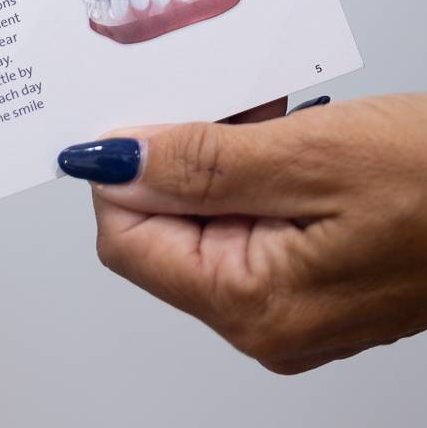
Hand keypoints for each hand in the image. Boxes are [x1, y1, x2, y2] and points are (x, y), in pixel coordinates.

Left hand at [59, 94, 426, 372]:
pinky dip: (258, 169)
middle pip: (164, 230)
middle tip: (231, 105)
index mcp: (254, 306)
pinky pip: (252, 219)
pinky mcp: (316, 278)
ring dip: (224, 156)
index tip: (148, 111)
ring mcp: (293, 304)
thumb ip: (198, 165)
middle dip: (184, 157)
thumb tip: (109, 163)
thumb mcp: (309, 157)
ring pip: (208, 217)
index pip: (127, 240)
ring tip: (276, 120)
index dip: (126, 170)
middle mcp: (266, 322)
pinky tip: (293, 137)